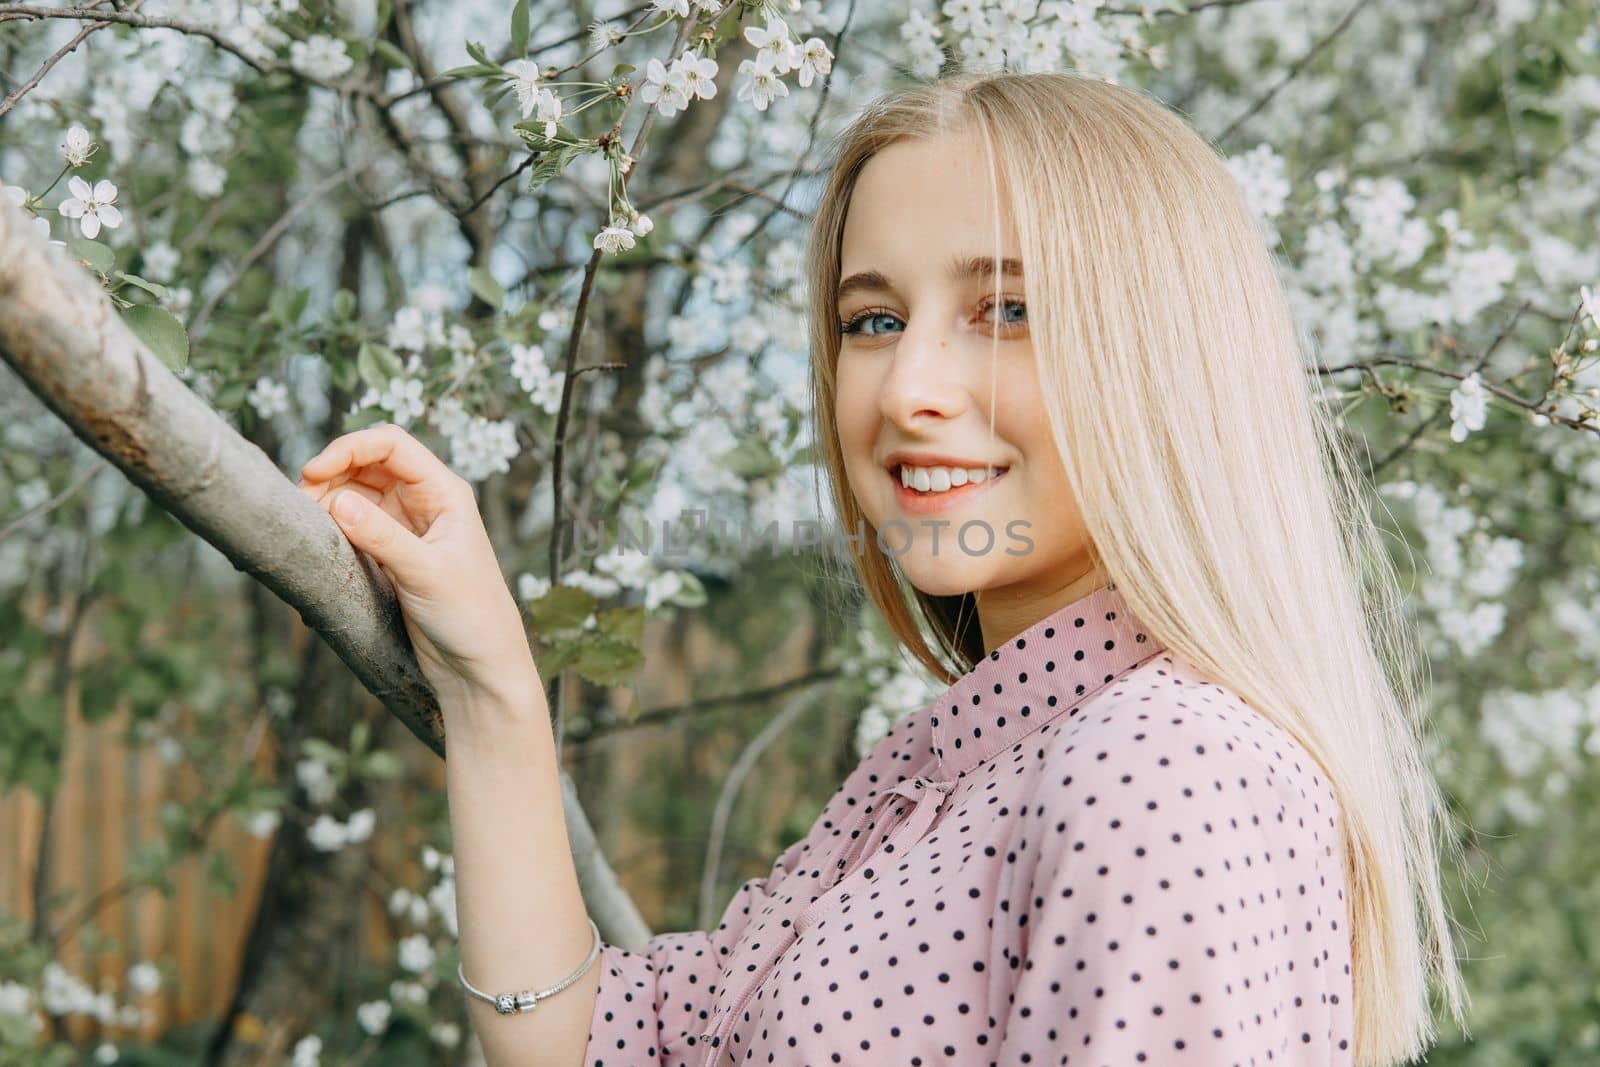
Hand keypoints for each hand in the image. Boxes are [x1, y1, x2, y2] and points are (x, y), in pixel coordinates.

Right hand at [297, 423, 536, 704]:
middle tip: (301, 505)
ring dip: (326, 501)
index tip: (313, 472)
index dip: (349, 448)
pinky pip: (352, 527)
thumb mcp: (426, 573)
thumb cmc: (470, 616)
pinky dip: (330, 528)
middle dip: (330, 475)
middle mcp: (424, 502)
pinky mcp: (389, 555)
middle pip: (366, 465)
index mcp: (444, 492)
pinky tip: (315, 541)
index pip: (391, 445)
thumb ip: (382, 537)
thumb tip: (335, 502)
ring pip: (354, 495)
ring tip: (305, 524)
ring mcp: (405, 528)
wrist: (479, 668)